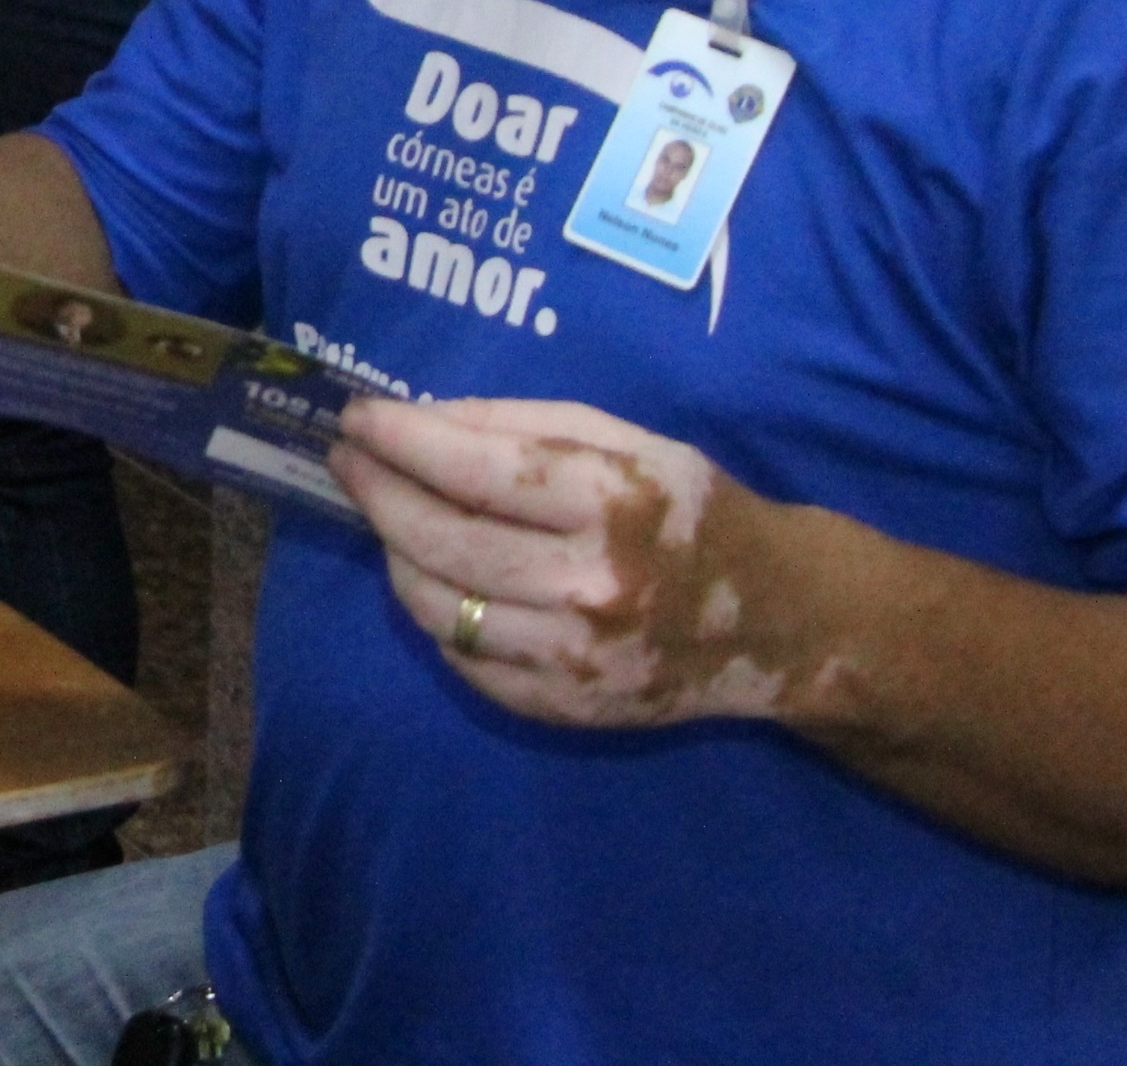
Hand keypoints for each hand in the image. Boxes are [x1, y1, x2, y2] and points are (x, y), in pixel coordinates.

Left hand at [330, 395, 836, 729]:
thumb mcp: (621, 439)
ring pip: (435, 605)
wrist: (778, 623)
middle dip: (376, 492)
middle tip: (348, 463)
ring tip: (395, 520)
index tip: (355, 420)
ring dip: (396, 555)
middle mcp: (591, 584)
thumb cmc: (687, 509)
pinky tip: (443, 580)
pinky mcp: (565, 707)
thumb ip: (516, 425)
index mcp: (610, 501)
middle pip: (439, 538)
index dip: (400, 441)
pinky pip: (463, 659)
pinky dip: (438, 615)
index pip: (475, 468)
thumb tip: (413, 421)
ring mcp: (575, 656)